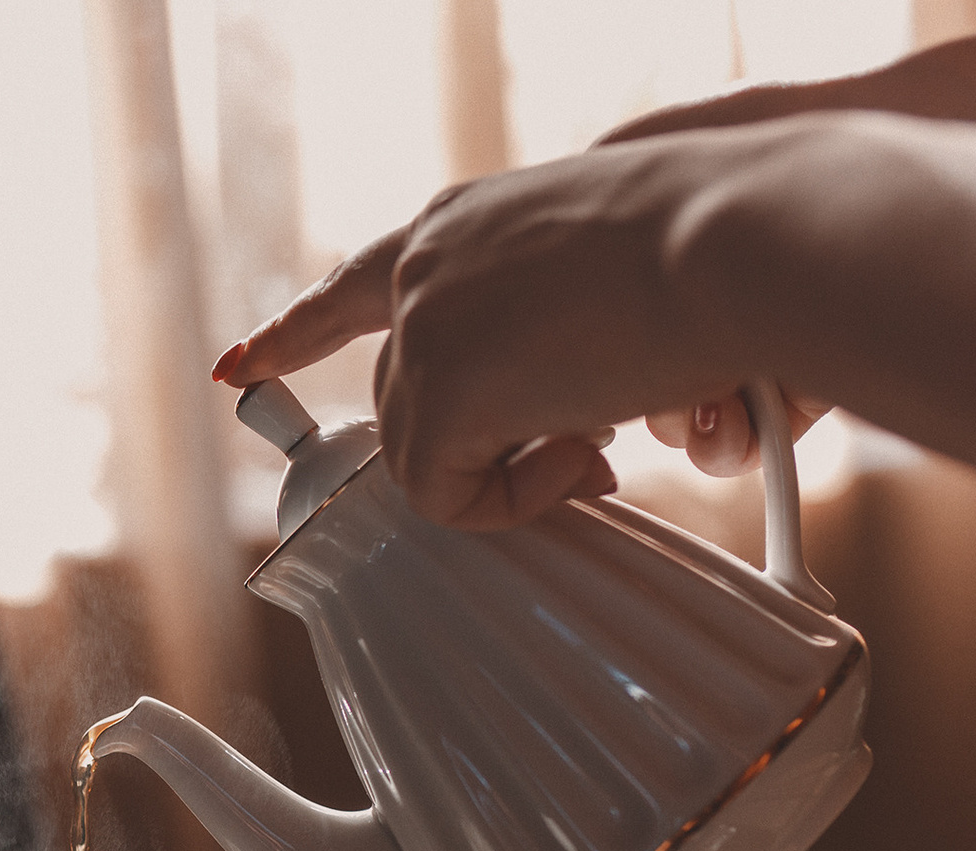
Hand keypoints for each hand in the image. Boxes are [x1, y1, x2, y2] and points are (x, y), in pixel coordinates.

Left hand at [216, 123, 829, 524]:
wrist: (734, 240)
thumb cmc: (711, 254)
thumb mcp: (603, 275)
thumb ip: (541, 330)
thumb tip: (556, 420)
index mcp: (459, 224)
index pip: (353, 286)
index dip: (296, 334)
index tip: (241, 368)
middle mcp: (423, 266)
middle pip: (407, 398)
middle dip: (486, 437)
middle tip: (586, 446)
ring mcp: (421, 326)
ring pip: (427, 451)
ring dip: (510, 467)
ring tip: (600, 439)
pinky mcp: (438, 389)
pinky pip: (447, 495)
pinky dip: (512, 501)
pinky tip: (583, 459)